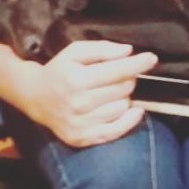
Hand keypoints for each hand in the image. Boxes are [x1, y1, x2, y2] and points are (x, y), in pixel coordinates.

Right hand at [27, 40, 157, 147]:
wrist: (36, 98)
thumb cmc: (59, 70)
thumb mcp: (75, 51)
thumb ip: (101, 49)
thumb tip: (128, 52)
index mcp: (77, 79)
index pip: (117, 71)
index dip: (138, 64)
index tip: (152, 58)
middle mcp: (79, 103)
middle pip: (123, 88)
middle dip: (128, 78)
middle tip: (119, 74)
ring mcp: (81, 123)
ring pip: (123, 107)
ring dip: (124, 96)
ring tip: (111, 91)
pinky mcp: (83, 138)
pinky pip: (116, 131)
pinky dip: (130, 120)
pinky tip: (133, 110)